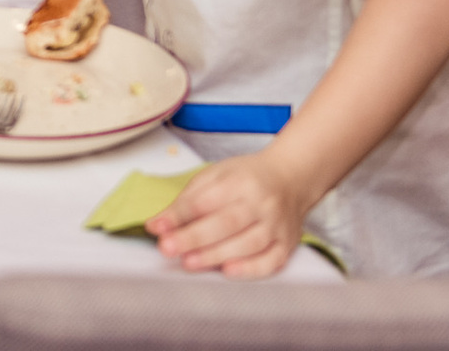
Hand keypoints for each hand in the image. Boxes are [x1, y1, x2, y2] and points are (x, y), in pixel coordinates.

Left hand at [148, 152, 313, 277]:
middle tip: (168, 248)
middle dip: (194, 238)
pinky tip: (228, 271)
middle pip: (226, 223)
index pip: (205, 200)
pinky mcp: (287, 244)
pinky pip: (271, 261)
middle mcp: (261, 204)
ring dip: (216, 255)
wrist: (291, 179)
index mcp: (239, 181)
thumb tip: (159, 224)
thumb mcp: (214, 176)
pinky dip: (250, 269)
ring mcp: (277, 226)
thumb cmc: (246, 178)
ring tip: (189, 262)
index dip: (179, 216)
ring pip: (247, 244)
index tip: (156, 227)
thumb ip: (187, 200)